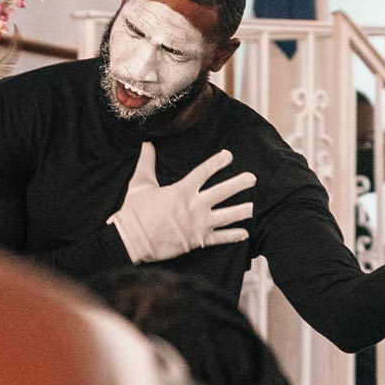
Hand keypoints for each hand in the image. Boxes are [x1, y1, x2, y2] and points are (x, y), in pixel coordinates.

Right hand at [108, 142, 255, 263]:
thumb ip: (146, 163)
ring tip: (253, 207)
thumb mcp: (139, 184)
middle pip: (222, 192)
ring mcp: (198, 224)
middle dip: (239, 184)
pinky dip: (233, 236)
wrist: (131, 241)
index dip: (217, 162)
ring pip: (226, 216)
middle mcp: (193, 206)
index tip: (229, 155)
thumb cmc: (134, 213)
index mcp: (181, 190)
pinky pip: (220, 238)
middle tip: (253, 178)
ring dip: (241, 211)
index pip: (204, 172)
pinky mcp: (197, 241)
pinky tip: (245, 233)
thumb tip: (146, 143)